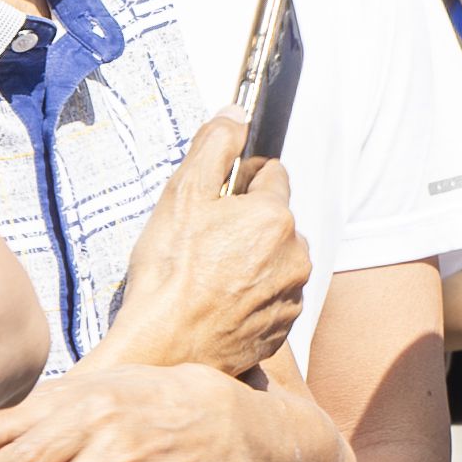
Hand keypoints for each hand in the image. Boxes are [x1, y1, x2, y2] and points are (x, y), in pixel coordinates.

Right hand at [104, 121, 309, 378]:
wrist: (166, 346)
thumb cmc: (169, 273)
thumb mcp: (182, 196)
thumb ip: (214, 147)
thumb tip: (236, 114)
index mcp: (274, 216)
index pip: (272, 175)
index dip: (242, 180)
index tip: (218, 197)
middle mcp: (295, 254)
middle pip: (277, 220)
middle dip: (248, 223)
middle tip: (207, 240)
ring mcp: (292, 293)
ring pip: (278, 259)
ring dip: (253, 260)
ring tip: (210, 275)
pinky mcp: (284, 328)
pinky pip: (274, 297)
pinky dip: (253, 295)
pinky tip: (219, 302)